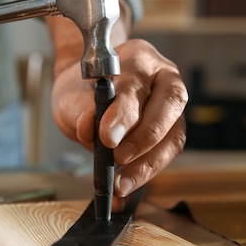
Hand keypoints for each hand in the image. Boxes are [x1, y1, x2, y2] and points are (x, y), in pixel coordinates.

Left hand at [51, 37, 187, 208]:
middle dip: (143, 139)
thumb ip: (80, 110)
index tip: (107, 138)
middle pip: (168, 106)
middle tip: (118, 159)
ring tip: (122, 183)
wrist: (90, 93)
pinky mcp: (173, 130)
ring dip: (148, 164)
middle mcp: (164, 78)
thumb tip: (89, 129)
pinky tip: (127, 186)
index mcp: (138, 59)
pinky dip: (147, 172)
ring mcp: (173, 106)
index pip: (134, 86)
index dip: (122, 114)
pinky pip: (167, 153)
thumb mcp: (72, 96)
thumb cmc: (84, 89)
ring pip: (173, 136)